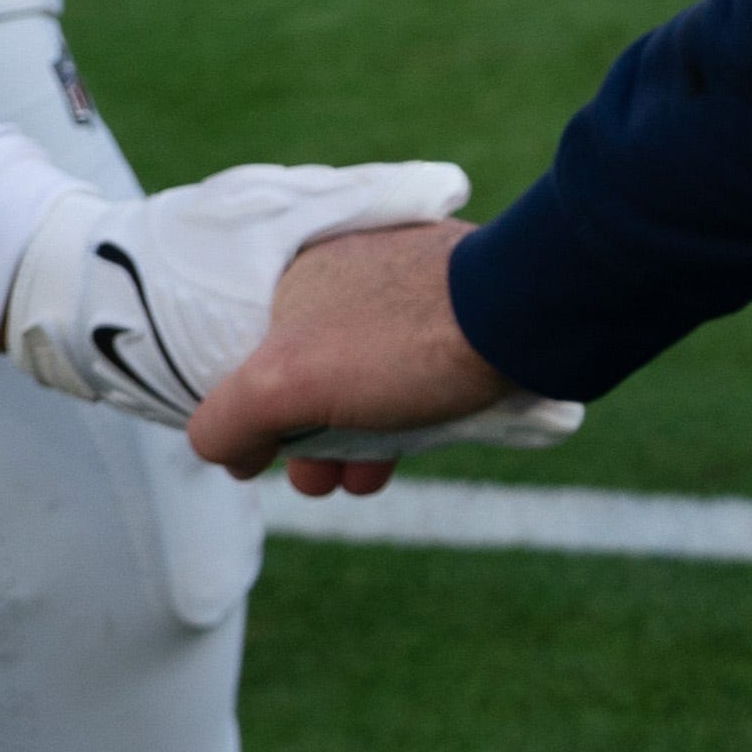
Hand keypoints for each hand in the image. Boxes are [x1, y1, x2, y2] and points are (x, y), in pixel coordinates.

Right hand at [183, 219, 565, 494]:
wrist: (530, 319)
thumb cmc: (400, 341)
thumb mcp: (281, 384)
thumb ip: (225, 419)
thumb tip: (221, 448)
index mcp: (299, 270)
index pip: (246, 347)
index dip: (246, 409)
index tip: (260, 455)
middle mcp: (353, 274)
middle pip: (304, 372)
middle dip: (301, 439)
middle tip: (313, 481)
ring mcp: (411, 294)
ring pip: (361, 382)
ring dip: (348, 443)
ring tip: (356, 482)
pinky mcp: (462, 320)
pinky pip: (413, 378)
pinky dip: (399, 422)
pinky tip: (399, 461)